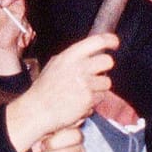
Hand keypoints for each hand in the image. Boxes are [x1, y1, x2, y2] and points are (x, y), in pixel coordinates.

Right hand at [7, 32, 115, 150]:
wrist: (37, 111)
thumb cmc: (44, 90)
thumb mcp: (55, 65)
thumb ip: (73, 58)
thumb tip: (91, 53)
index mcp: (69, 56)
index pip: (97, 41)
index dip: (110, 40)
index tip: (115, 43)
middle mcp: (79, 67)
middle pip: (108, 61)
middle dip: (105, 69)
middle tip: (96, 75)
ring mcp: (85, 83)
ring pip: (106, 82)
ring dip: (98, 89)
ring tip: (82, 93)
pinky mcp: (88, 99)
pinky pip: (100, 98)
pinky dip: (92, 102)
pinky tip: (79, 104)